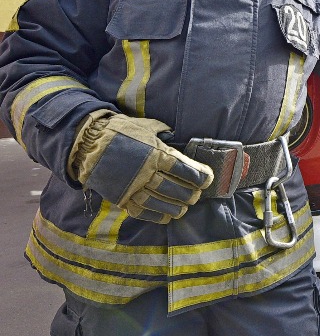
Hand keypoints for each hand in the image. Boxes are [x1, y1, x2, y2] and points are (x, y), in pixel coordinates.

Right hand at [68, 110, 213, 222]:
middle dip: (188, 194)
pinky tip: (165, 217)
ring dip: (174, 207)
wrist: (87, 142)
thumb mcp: (146, 126)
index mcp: (154, 153)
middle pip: (173, 187)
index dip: (198, 175)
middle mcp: (145, 171)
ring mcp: (131, 186)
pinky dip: (154, 216)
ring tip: (184, 209)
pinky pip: (140, 210)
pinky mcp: (119, 196)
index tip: (208, 179)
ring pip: (158, 202)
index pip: (183, 168)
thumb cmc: (120, 131)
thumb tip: (175, 137)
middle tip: (196, 196)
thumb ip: (163, 133)